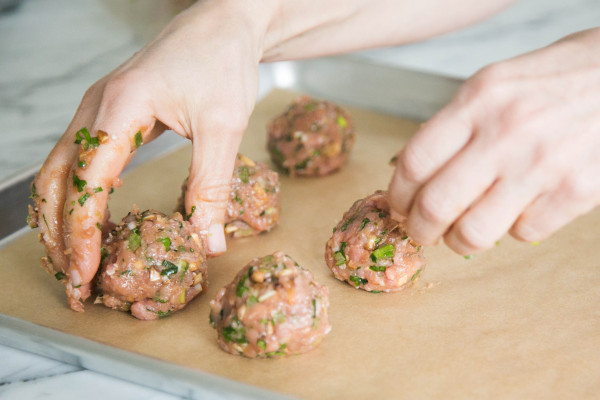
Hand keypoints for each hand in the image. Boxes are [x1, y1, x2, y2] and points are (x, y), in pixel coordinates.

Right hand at [30, 0, 270, 310]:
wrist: (226, 25)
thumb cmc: (222, 63)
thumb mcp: (224, 127)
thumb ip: (211, 186)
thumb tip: (207, 243)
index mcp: (120, 107)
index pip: (86, 181)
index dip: (82, 233)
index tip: (85, 273)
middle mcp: (97, 107)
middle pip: (56, 179)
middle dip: (59, 234)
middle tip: (73, 281)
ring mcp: (100, 109)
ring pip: (60, 170)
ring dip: (61, 218)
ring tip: (73, 260)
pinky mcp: (113, 114)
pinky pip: (80, 159)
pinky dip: (77, 195)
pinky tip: (90, 219)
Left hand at [389, 28, 599, 254]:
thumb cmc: (556, 80)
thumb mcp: (495, 84)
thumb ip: (456, 126)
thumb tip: (417, 175)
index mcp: (479, 99)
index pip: (415, 162)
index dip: (398, 195)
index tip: (398, 206)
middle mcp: (506, 132)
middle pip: (436, 205)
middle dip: (419, 229)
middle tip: (421, 233)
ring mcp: (542, 164)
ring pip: (475, 232)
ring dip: (460, 241)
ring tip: (462, 234)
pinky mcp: (576, 191)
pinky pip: (523, 234)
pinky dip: (514, 230)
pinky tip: (519, 210)